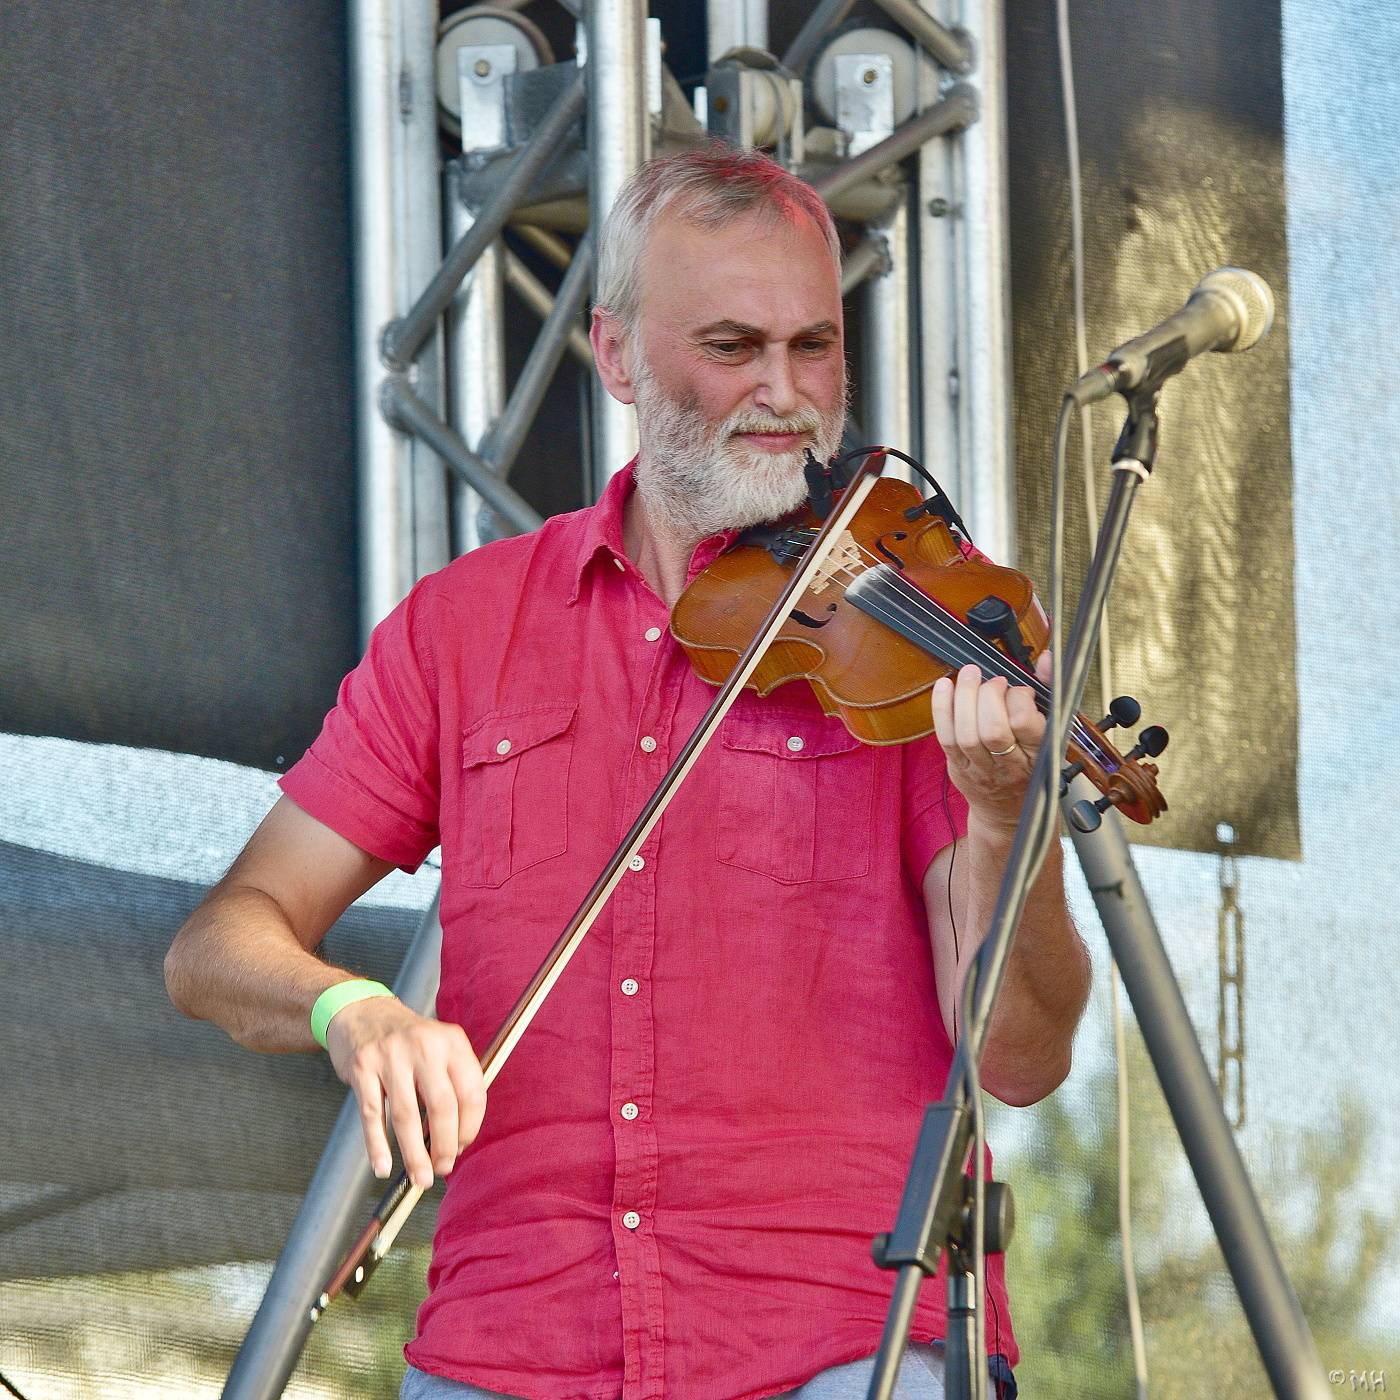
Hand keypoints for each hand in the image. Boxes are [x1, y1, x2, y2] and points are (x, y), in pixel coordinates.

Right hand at [325, 995, 486, 1188]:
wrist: (362, 1011)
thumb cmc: (408, 1040)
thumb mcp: (440, 1046)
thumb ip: (453, 1082)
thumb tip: (458, 1138)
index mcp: (451, 1041)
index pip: (472, 1091)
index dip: (470, 1126)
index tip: (462, 1147)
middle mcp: (424, 1045)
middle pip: (441, 1106)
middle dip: (444, 1146)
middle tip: (443, 1169)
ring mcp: (390, 1055)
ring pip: (406, 1116)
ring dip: (414, 1154)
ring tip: (420, 1178)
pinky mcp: (362, 1067)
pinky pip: (371, 1114)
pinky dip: (377, 1146)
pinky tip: (383, 1168)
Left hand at [931, 652, 1051, 827]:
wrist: (1008, 812)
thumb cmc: (1031, 764)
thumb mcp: (1050, 732)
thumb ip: (1049, 691)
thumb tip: (1046, 658)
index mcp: (1038, 755)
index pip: (1025, 725)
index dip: (1019, 700)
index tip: (1018, 691)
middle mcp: (1009, 765)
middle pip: (992, 730)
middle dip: (988, 697)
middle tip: (993, 681)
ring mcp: (980, 769)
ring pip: (966, 734)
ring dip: (964, 697)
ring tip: (970, 675)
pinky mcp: (958, 767)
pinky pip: (945, 737)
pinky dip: (941, 708)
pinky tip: (944, 685)